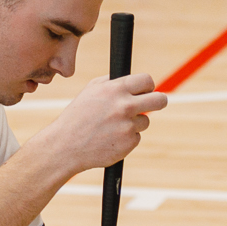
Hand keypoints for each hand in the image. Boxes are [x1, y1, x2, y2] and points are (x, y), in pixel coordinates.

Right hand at [34, 74, 166, 178]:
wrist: (66, 145)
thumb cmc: (77, 116)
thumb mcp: (91, 91)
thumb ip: (112, 82)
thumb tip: (132, 80)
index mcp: (115, 89)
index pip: (147, 80)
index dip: (148, 86)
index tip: (147, 90)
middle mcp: (124, 106)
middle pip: (160, 100)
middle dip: (159, 101)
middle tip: (155, 103)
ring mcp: (128, 126)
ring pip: (145, 121)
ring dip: (134, 123)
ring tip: (112, 127)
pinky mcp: (129, 143)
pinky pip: (136, 137)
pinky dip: (126, 138)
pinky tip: (110, 139)